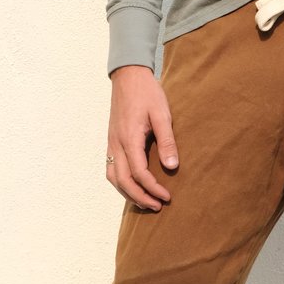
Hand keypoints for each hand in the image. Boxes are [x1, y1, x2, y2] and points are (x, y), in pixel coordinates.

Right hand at [106, 65, 178, 210]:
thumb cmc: (147, 93)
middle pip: (123, 181)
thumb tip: (172, 167)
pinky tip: (134, 187)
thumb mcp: (162, 114)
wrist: (128, 76)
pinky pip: (112, 169)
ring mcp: (111, 144)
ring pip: (114, 178)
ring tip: (146, 202)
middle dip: (140, 198)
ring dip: (129, 193)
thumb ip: (167, 141)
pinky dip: (121, 183)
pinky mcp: (111, 142)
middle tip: (157, 207)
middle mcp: (116, 144)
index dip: (153, 188)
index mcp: (129, 138)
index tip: (167, 197)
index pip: (139, 173)